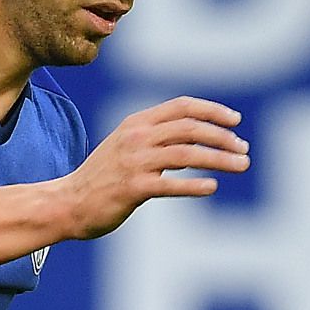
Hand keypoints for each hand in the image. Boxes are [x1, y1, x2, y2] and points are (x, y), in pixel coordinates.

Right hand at [58, 95, 249, 239]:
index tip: (235, 121)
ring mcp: (133, 163)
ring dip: (219, 159)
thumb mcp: (126, 146)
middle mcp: (136, 138)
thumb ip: (156, 137)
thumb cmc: (102, 178)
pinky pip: (171, 185)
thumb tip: (199, 140)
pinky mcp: (132, 189)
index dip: (213, 110)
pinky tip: (212, 187)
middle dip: (223, 136)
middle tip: (243, 149)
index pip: (182, 106)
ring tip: (241, 165)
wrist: (67, 203)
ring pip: (187, 154)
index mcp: (135, 124)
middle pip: (190, 128)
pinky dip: (195, 185)